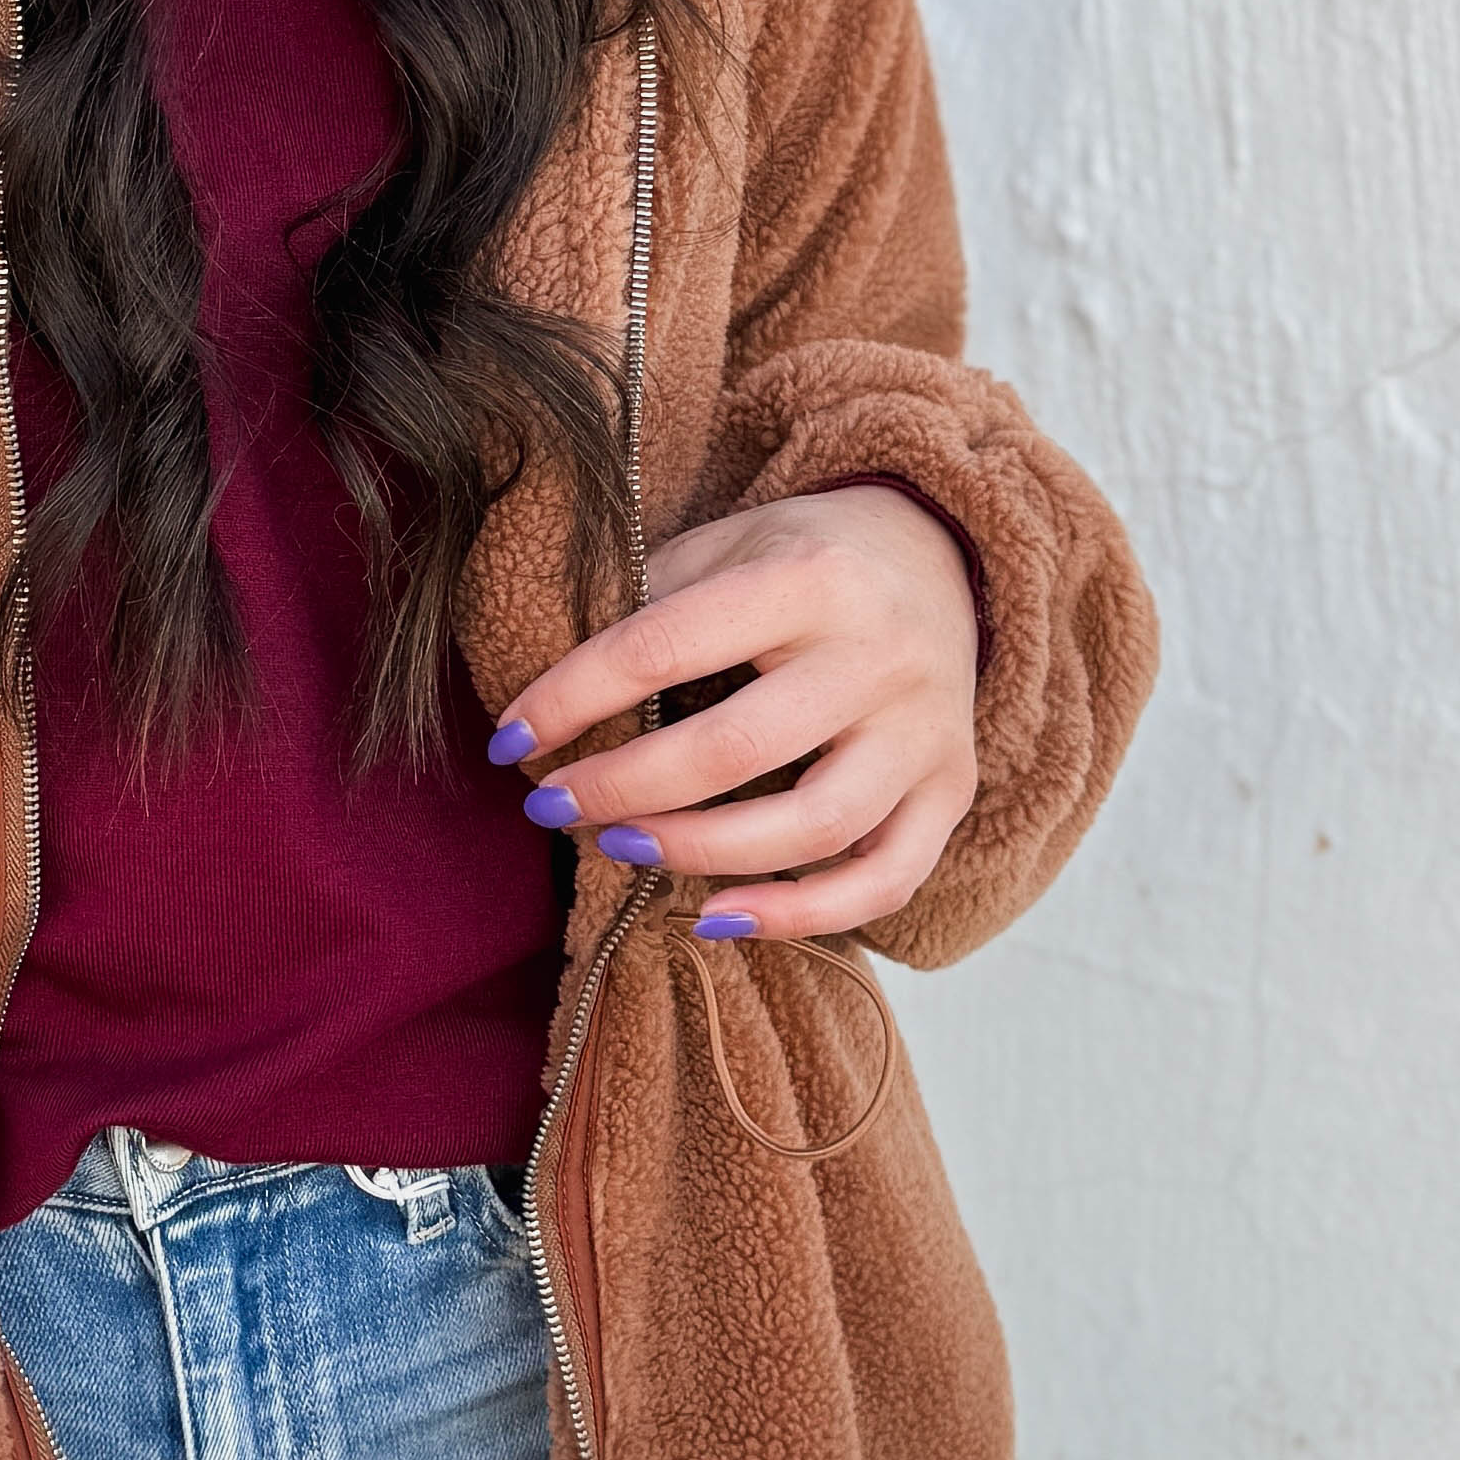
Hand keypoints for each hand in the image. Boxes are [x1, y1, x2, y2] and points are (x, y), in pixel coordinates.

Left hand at [488, 480, 980, 942]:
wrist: (944, 552)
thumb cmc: (810, 555)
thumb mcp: (732, 542)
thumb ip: (655, 603)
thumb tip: (555, 694)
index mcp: (809, 579)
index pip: (663, 647)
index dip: (571, 699)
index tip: (508, 740)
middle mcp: (877, 657)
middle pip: (734, 751)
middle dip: (623, 789)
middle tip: (551, 806)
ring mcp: (923, 731)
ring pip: (811, 828)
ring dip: (698, 853)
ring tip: (621, 848)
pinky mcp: (951, 787)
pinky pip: (884, 878)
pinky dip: (801, 914)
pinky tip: (717, 917)